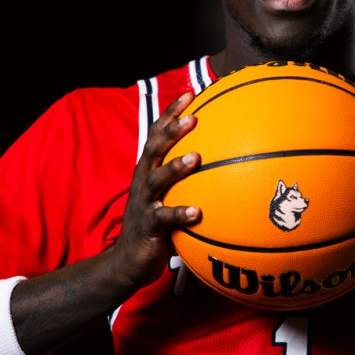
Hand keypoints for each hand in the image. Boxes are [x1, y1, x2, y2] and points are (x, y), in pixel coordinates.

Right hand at [114, 92, 202, 286]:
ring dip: (175, 167)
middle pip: (154, 149)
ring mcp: (144, 203)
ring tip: (196, 157)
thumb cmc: (157, 224)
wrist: (129, 260)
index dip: (170, 114)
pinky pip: (165, 218)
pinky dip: (180, 213)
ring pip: (157, 179)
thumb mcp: (169, 195)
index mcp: (148, 170)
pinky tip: (198, 212)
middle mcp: (143, 181)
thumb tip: (225, 161)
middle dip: (171, 132)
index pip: (157, 134)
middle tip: (193, 118)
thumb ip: (187, 179)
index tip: (190, 95)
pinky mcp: (149, 227)